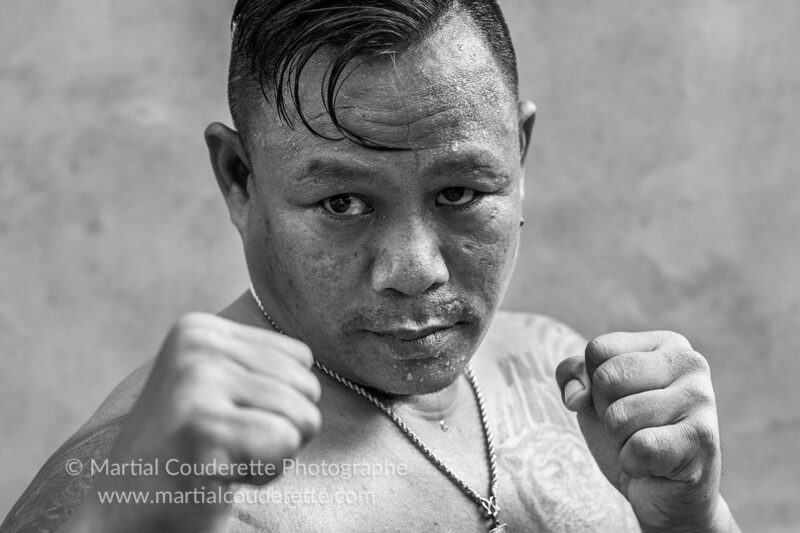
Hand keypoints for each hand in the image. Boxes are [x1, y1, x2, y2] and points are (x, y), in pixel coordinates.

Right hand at [62, 313, 320, 532]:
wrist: (123, 516)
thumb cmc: (188, 455)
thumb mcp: (216, 388)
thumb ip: (260, 365)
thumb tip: (310, 358)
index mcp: (199, 330)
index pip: (301, 359)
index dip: (280, 401)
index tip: (229, 420)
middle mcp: (196, 346)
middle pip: (307, 386)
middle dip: (281, 428)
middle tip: (226, 445)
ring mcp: (196, 384)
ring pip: (302, 417)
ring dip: (273, 453)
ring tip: (222, 458)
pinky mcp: (204, 427)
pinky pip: (285, 443)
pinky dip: (264, 473)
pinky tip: (220, 476)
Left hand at [555, 331, 738, 531]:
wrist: (667, 493)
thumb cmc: (631, 433)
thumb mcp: (594, 395)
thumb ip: (574, 373)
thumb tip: (575, 395)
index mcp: (666, 343)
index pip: (597, 349)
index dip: (592, 383)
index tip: (619, 401)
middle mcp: (690, 362)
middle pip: (606, 378)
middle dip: (606, 412)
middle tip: (632, 427)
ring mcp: (700, 399)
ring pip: (619, 415)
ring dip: (620, 440)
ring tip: (644, 443)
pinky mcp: (702, 438)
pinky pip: (639, 446)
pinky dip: (633, 462)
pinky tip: (654, 465)